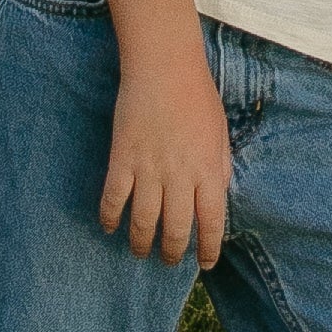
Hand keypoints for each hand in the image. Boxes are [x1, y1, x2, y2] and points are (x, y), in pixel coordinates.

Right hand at [101, 52, 232, 267]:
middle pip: (175, 229)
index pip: (211, 223)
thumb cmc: (197, 98)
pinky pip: (113, 199)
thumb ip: (219, 169)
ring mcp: (149, 169)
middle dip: (172, 252)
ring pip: (143, 222)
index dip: (209, 248)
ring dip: (140, 243)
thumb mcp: (220, 136)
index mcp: (209, 171)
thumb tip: (216, 198)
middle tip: (169, 260)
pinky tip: (110, 227)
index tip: (205, 263)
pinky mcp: (122, 159)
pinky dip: (110, 218)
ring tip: (140, 251)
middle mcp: (179, 176)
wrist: (164, 68)